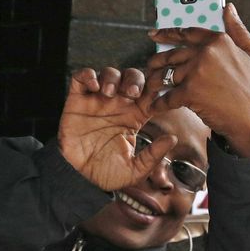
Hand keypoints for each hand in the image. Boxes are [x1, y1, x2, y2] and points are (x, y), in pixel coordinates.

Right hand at [58, 67, 175, 190]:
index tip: (156, 98)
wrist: (78, 177)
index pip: (150, 93)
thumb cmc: (107, 172)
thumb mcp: (135, 170)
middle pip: (132, 77)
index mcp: (136, 116)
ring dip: (112, 77)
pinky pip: (81, 78)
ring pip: (110, 73)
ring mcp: (98, 100)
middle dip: (135, 80)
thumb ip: (153, 156)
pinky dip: (87, 75)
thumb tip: (172, 139)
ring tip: (109, 93)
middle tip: (133, 92)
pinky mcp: (77, 100)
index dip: (156, 90)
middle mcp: (119, 104)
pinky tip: (93, 86)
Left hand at [146, 3, 249, 157]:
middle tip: (150, 66)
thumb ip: (238, 29)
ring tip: (151, 88)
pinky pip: (166, 96)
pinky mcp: (189, 92)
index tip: (154, 34)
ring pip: (166, 74)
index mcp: (219, 40)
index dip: (167, 33)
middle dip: (157, 61)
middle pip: (172, 54)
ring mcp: (196, 71)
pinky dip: (159, 103)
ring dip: (156, 82)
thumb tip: (227, 7)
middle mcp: (206, 52)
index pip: (187, 32)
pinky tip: (155, 106)